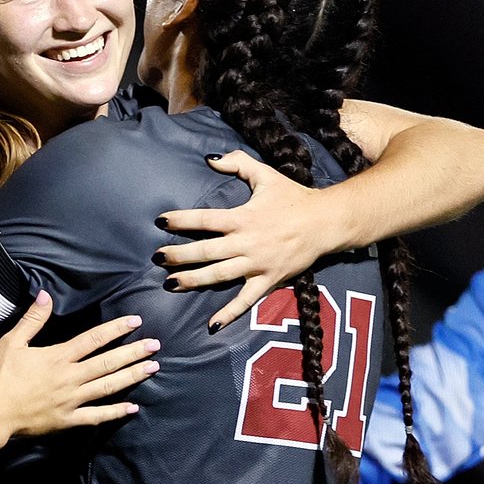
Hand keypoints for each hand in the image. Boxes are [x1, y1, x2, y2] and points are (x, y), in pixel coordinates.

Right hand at [0, 291, 158, 436]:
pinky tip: (132, 407)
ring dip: (132, 376)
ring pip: (108, 386)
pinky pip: (97, 416)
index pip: (93, 339)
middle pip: (108, 362)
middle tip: (155, 345)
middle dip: (134, 352)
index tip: (135, 321)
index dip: (116, 329)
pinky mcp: (68, 420)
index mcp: (58, 357)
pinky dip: (116, 412)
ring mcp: (72, 400)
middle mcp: (70, 377)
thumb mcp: (12, 342)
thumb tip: (45, 295)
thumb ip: (33, 319)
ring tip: (152, 368)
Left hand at [154, 151, 339, 330]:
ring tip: (170, 283)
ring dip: (193, 280)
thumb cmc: (293, 197)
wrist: (327, 222)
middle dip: (178, 255)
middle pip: (206, 251)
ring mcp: (257, 264)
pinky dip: (229, 313)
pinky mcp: (269, 280)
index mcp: (243, 217)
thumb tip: (209, 158)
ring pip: (219, 275)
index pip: (205, 220)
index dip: (181, 220)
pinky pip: (246, 300)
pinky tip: (211, 325)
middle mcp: (247, 243)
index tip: (160, 221)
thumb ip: (238, 163)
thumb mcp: (266, 175)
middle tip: (157, 258)